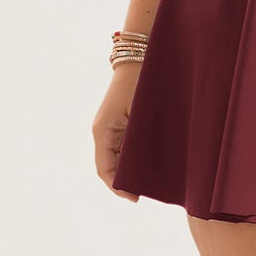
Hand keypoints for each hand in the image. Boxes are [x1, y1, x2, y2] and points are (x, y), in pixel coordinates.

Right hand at [93, 64, 142, 199]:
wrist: (141, 56)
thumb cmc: (141, 83)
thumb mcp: (139, 117)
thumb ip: (137, 144)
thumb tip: (139, 171)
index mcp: (103, 132)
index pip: (105, 170)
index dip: (118, 188)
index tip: (135, 199)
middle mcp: (103, 132)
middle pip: (112, 166)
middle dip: (127, 182)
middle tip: (148, 192)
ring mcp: (111, 126)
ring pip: (119, 157)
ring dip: (132, 170)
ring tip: (153, 181)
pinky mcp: (120, 122)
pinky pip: (124, 146)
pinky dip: (135, 157)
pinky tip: (153, 163)